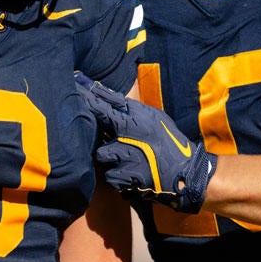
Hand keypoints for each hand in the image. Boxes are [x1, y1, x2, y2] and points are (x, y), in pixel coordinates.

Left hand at [74, 73, 215, 212]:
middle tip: (110, 137)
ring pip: (101, 154)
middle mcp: (128, 135)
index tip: (73, 84)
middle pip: (96, 127)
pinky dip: (118, 177)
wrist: (187, 171)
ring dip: (110, 158)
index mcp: (135, 118)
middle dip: (96, 130)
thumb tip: (107, 95)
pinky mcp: (128, 176)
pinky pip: (109, 175)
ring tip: (127, 159)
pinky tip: (130, 174)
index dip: (86, 96)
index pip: (103, 104)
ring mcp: (127, 156)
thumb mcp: (155, 117)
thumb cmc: (169, 142)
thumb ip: (131, 108)